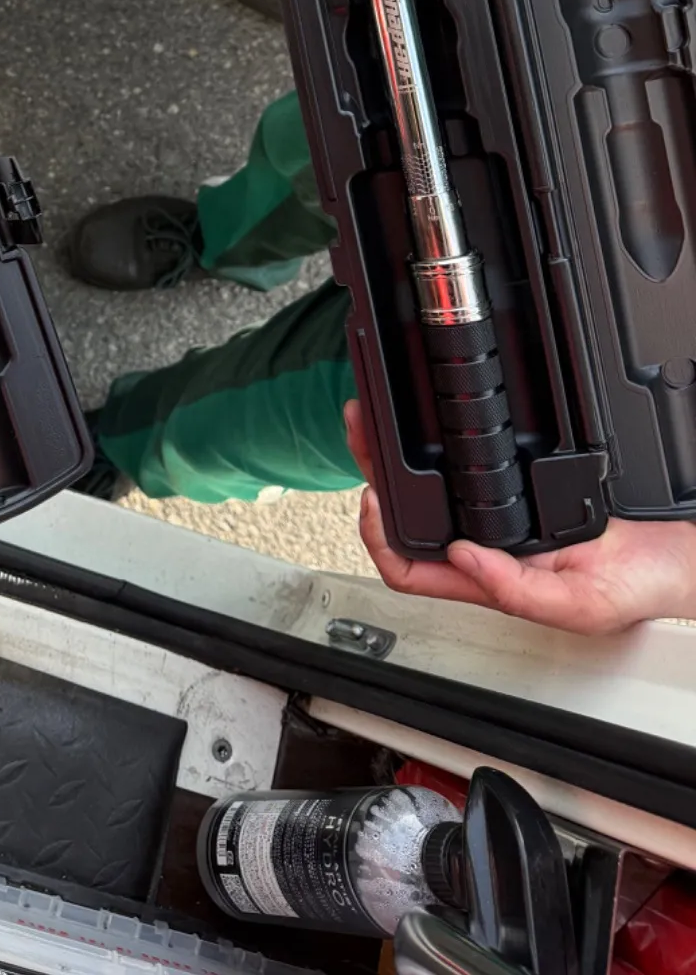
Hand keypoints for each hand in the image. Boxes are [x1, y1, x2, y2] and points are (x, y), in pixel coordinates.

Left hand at [344, 403, 695, 633]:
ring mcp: (498, 523)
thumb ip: (519, 589)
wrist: (673, 559)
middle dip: (374, 475)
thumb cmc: (635, 589)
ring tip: (374, 421)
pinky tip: (426, 430)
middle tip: (359, 428)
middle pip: (407, 520)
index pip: (410, 571)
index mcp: (489, 582)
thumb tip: (465, 558)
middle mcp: (485, 552)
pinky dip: (436, 453)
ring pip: (427, 494)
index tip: (373, 497)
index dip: (380, 537)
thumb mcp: (580, 602)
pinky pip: (463, 476)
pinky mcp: (518, 495)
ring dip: (394, 460)